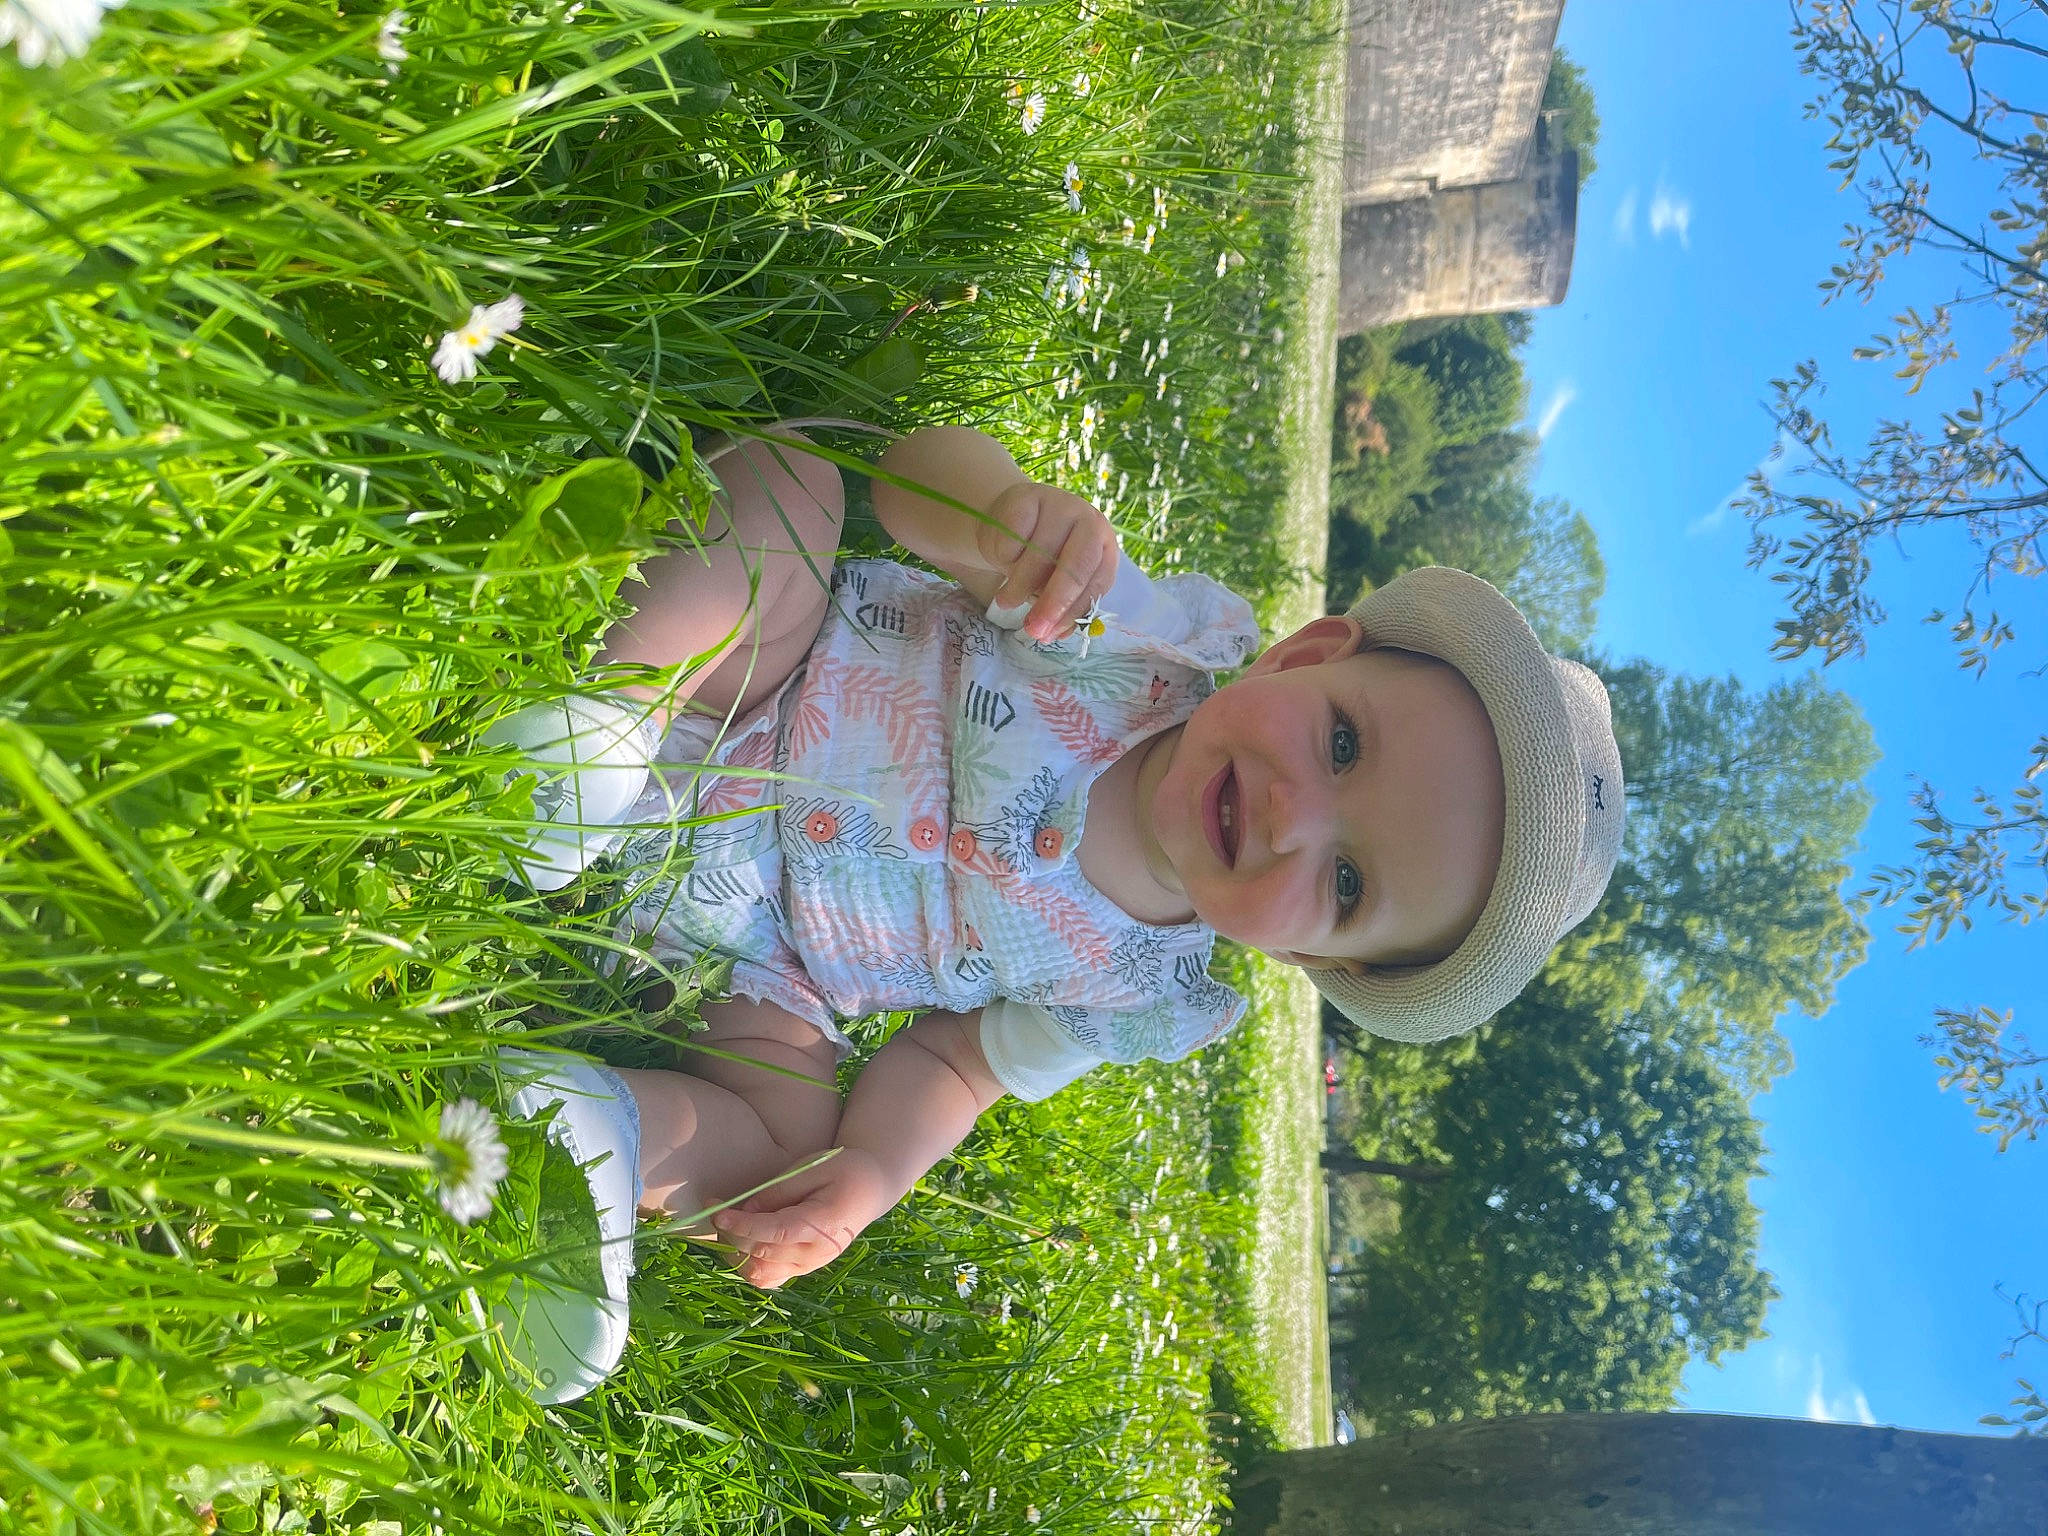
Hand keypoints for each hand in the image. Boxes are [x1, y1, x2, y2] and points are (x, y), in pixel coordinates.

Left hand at [710, 1147, 895, 1288]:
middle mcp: (817, 1254)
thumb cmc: (842, 1171)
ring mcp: (810, 1266)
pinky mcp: (802, 1269)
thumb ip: (778, 1191)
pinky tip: (740, 1241)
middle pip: (762, 1255)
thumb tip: (744, 1210)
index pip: (775, 1233)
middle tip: (716, 1206)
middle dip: (731, 1233)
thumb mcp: (812, 1169)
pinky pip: (768, 1279)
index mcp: (824, 1226)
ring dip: (735, 1254)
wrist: (870, 1189)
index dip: (742, 1225)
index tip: (718, 1211)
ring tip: (727, 1225)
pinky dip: (747, 1265)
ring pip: (760, 1274)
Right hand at [976, 480, 1119, 642]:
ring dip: (1019, 586)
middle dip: (1053, 603)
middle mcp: (1089, 522)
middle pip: (1076, 567)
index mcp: (1104, 548)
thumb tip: (1052, 635)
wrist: (1010, 521)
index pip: (1095, 584)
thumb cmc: (1040, 559)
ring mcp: (1060, 505)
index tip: (1049, 635)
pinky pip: (1014, 537)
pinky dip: (1004, 558)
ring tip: (1006, 601)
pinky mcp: (1029, 496)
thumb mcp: (1054, 584)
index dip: (1073, 612)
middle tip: (1033, 629)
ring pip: (1039, 555)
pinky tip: (1003, 558)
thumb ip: (1058, 608)